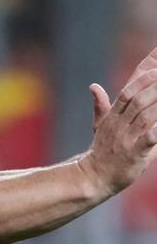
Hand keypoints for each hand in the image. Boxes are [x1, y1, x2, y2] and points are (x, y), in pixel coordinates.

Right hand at [80, 48, 156, 196]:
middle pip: (136, 101)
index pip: (126, 93)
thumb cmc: (102, 150)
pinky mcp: (133, 154)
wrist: (94, 175)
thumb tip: (94, 86)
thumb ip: (101, 105)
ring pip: (144, 116)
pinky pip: (148, 139)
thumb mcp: (100, 125)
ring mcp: (125, 138)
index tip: (154, 70)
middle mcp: (118, 125)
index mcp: (112, 117)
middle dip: (153, 87)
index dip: (140, 80)